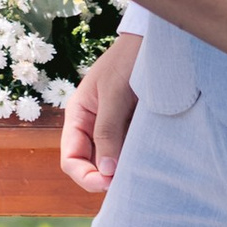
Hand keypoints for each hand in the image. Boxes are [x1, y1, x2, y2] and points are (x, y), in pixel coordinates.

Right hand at [62, 32, 140, 194]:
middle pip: (89, 164)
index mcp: (78, 116)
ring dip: (122, 169)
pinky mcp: (131, 126)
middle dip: (104, 177)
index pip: (71, 158)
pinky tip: (149, 161)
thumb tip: (106, 170)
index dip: (85, 176)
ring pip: (111, 160)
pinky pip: (129, 150)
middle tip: (128, 184)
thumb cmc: (128, 60)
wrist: (155, 42)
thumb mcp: (114, 94)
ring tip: (141, 174)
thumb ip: (108, 131)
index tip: (109, 182)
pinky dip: (136, 159)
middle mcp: (92, 125)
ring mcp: (112, 127)